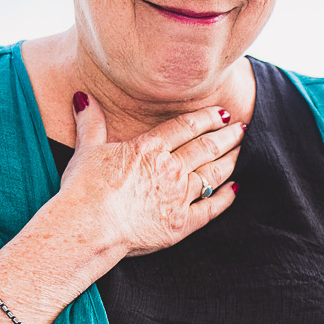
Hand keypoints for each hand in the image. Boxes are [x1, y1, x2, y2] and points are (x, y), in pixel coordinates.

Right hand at [61, 92, 242, 258]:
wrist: (88, 228)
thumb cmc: (83, 189)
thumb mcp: (86, 150)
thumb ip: (90, 122)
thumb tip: (82, 96)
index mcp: (150, 148)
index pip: (187, 126)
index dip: (208, 118)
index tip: (223, 113)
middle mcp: (170, 169)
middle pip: (207, 147)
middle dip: (227, 136)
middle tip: (242, 128)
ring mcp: (179, 197)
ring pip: (214, 174)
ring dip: (230, 160)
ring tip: (242, 150)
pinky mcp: (181, 224)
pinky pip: (211, 208)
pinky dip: (226, 197)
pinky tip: (236, 188)